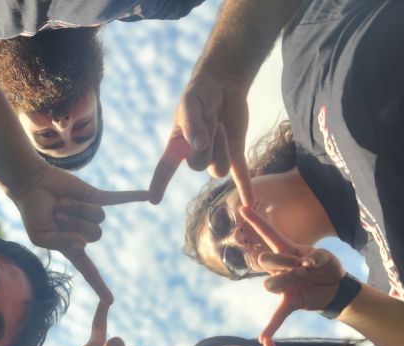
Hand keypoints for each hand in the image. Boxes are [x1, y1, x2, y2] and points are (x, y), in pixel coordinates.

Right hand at [10, 164, 149, 302]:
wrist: (32, 185)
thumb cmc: (33, 214)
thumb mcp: (40, 236)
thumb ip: (60, 243)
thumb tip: (83, 244)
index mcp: (72, 248)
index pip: (89, 271)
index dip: (99, 286)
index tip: (110, 301)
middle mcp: (85, 234)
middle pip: (95, 235)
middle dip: (73, 221)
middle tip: (57, 213)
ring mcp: (91, 215)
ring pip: (99, 216)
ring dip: (78, 208)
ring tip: (62, 202)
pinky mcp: (96, 197)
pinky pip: (118, 199)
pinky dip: (133, 197)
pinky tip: (148, 197)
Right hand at [149, 71, 254, 207]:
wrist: (221, 85)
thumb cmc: (200, 94)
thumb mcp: (191, 105)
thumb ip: (193, 125)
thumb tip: (200, 146)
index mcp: (178, 146)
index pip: (165, 168)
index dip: (159, 183)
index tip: (153, 199)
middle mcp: (195, 155)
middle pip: (199, 167)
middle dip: (207, 142)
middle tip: (211, 119)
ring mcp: (216, 155)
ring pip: (219, 170)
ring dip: (222, 147)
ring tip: (221, 125)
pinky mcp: (236, 152)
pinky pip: (240, 174)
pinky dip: (245, 187)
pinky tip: (250, 202)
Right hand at [241, 206, 345, 338]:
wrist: (336, 288)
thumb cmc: (328, 268)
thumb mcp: (326, 258)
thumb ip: (315, 258)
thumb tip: (304, 265)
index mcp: (289, 251)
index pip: (269, 234)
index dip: (256, 221)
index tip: (243, 207)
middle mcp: (282, 267)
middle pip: (268, 260)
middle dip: (278, 261)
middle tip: (292, 264)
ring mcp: (284, 285)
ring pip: (272, 284)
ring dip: (282, 283)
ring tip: (300, 279)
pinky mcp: (290, 302)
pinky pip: (278, 315)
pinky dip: (271, 326)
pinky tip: (263, 337)